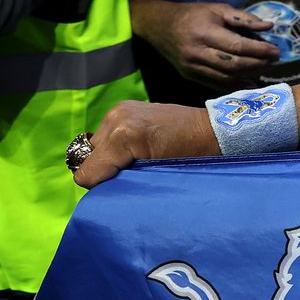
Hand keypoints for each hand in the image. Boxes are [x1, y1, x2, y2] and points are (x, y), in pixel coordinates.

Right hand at [72, 101, 217, 188]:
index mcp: (123, 137)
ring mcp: (120, 110)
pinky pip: (107, 133)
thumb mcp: (155, 175)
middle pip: (88, 158)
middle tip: (133, 173)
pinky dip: (117, 144)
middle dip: (107, 169)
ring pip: (96, 146)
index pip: (87, 173)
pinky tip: (139, 147)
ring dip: (111, 156)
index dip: (102, 186)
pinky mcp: (124, 107)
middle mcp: (117, 119)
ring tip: (138, 159)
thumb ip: (124, 182)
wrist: (212, 131)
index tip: (123, 187)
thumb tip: (100, 192)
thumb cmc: (192, 158)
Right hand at [137, 0, 279, 86]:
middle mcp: (196, 52)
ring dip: (249, 76)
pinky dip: (235, 85)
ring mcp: (191, 67)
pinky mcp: (190, 75)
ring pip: (226, 78)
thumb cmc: (192, 15)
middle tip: (273, 62)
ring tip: (265, 70)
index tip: (276, 51)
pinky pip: (216, 84)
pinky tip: (250, 82)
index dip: (259, 51)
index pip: (237, 46)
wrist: (157, 25)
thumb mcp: (217, 9)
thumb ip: (243, 18)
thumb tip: (269, 26)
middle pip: (234, 65)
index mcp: (204, 32)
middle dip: (258, 65)